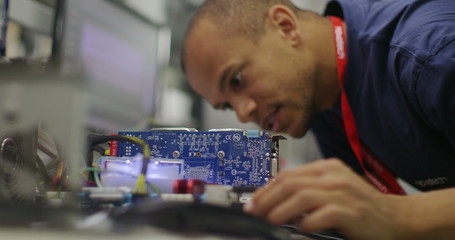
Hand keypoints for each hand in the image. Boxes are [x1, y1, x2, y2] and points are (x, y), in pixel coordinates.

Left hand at [244, 158, 410, 239]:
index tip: (253, 200)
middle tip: (255, 211)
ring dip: (281, 210)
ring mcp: (342, 192)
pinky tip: (301, 229)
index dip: (266, 188)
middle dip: (267, 198)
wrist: (395, 217)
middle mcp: (332, 176)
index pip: (287, 174)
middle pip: (289, 183)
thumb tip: (276, 195)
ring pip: (301, 196)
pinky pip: (321, 215)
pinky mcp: (349, 211)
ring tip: (271, 220)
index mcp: (326, 168)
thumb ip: (308, 186)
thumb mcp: (333, 187)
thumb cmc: (361, 205)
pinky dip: (307, 223)